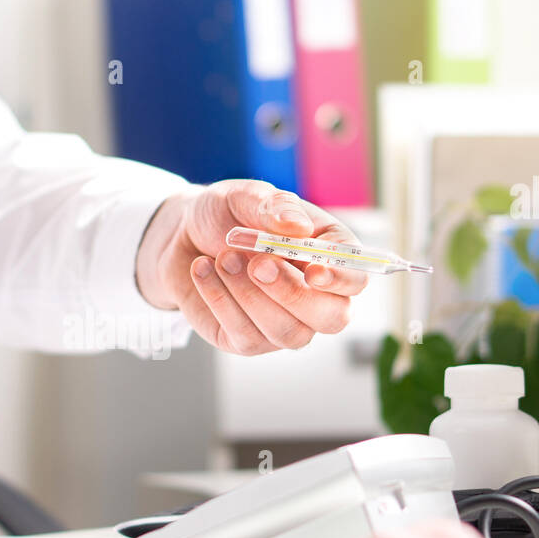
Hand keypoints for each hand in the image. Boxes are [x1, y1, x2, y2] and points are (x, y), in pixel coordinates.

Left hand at [135, 180, 366, 353]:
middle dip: (293, 293)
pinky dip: (221, 300)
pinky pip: (245, 336)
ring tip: (222, 258)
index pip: (356, 279)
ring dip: (251, 295)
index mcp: (328, 256)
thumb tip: (297, 227)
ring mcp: (283, 324)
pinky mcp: (248, 341)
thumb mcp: (246, 196)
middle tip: (257, 263)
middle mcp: (314, 297)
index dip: (341, 280)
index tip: (313, 270)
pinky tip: (203, 270)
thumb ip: (274, 206)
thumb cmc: (226, 215)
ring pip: (287, 332)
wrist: (182, 237)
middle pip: (332, 318)